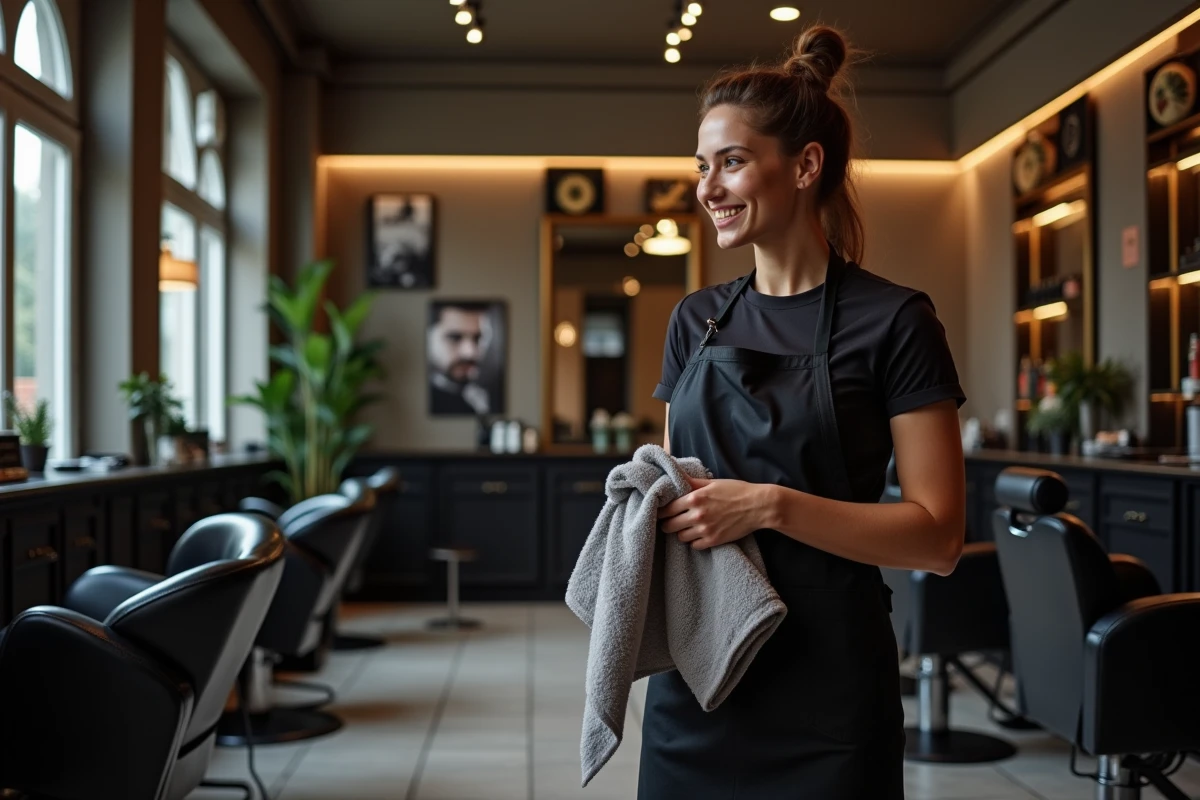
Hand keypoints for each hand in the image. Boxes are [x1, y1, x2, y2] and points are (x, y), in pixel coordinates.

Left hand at [657, 475, 771, 549]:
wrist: (759, 506)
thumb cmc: (737, 491)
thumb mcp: (713, 482)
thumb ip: (692, 482)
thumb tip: (676, 476)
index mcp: (695, 498)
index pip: (666, 509)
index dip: (661, 510)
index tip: (661, 511)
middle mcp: (697, 515)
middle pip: (669, 525)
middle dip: (667, 523)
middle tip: (671, 521)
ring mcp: (705, 530)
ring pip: (680, 537)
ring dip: (681, 532)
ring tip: (686, 527)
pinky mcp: (714, 541)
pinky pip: (694, 545)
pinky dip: (694, 541)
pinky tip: (698, 534)